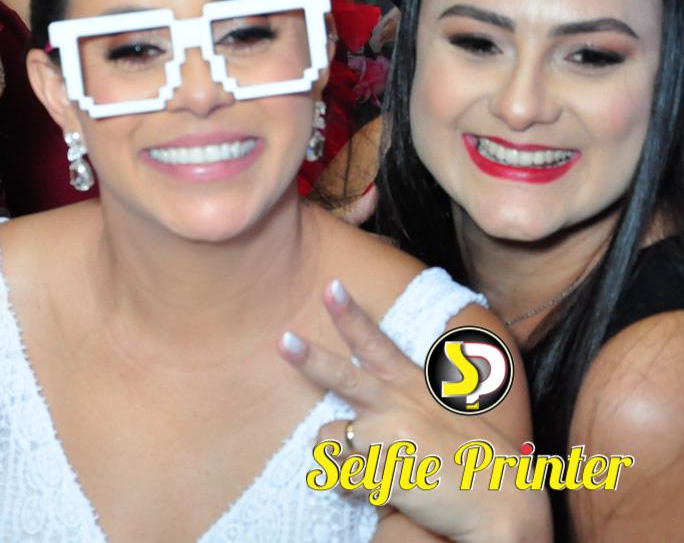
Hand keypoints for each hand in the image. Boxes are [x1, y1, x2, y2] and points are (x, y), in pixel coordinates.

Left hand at [279, 280, 542, 542]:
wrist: (505, 501)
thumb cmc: (479, 458)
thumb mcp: (453, 409)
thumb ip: (420, 391)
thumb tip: (390, 380)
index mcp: (413, 386)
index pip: (377, 343)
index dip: (350, 315)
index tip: (330, 288)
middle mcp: (398, 405)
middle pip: (342, 377)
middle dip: (309, 358)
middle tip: (282, 340)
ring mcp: (390, 436)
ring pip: (331, 440)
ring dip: (341, 459)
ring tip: (377, 471)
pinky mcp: (384, 471)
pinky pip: (341, 478)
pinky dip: (351, 489)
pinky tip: (380, 493)